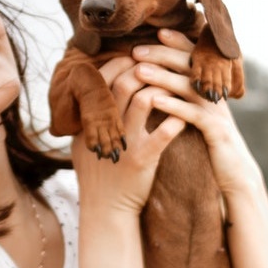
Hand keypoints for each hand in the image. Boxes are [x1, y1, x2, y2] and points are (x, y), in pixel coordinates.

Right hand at [72, 55, 186, 214]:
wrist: (105, 208)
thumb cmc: (98, 173)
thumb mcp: (83, 141)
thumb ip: (89, 117)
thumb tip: (94, 88)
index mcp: (90, 120)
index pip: (102, 79)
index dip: (120, 63)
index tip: (135, 58)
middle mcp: (105, 127)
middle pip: (124, 83)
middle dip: (144, 68)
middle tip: (160, 66)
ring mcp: (124, 142)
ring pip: (145, 100)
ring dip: (163, 88)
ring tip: (175, 86)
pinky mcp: (143, 159)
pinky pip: (163, 133)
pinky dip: (176, 120)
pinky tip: (184, 117)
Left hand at [130, 30, 264, 197]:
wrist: (235, 173)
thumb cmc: (211, 143)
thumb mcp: (200, 114)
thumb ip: (188, 95)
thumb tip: (164, 77)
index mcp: (211, 87)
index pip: (195, 57)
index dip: (177, 43)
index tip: (156, 32)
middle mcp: (216, 93)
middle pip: (191, 65)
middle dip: (162, 54)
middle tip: (136, 49)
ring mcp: (217, 111)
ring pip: (189, 87)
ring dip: (162, 77)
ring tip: (139, 71)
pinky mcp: (216, 131)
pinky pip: (192, 114)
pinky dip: (173, 105)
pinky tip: (154, 101)